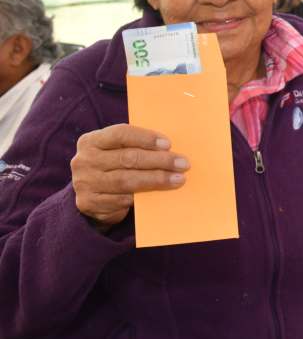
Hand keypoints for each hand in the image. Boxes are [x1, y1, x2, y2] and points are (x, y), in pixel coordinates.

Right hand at [71, 124, 188, 227]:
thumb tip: (170, 147)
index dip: (145, 138)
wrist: (91, 196)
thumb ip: (135, 146)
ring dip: (156, 180)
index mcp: (91, 141)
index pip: (120, 134)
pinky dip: (142, 196)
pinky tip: (159, 194)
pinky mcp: (88, 203)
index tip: (168, 144)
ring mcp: (84, 183)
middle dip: (159, 161)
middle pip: (128, 158)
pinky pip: (121, 200)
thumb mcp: (117, 151)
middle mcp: (84, 161)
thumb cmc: (113, 166)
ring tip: (178, 179)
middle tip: (183, 164)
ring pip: (126, 181)